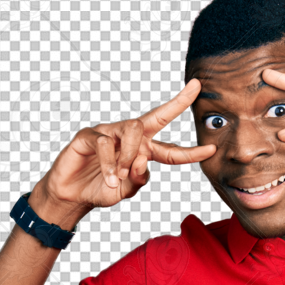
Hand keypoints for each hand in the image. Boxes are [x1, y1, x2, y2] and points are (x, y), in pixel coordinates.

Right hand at [38, 80, 216, 209]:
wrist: (72, 196)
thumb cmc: (101, 190)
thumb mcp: (126, 191)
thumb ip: (138, 179)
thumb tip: (142, 160)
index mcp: (142, 152)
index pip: (171, 150)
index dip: (191, 152)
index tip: (212, 149)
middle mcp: (129, 138)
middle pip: (157, 117)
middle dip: (178, 103)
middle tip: (195, 88)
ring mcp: (109, 133)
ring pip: (132, 130)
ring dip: (130, 155)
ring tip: (120, 177)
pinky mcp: (89, 135)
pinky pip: (106, 144)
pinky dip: (110, 165)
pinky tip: (109, 179)